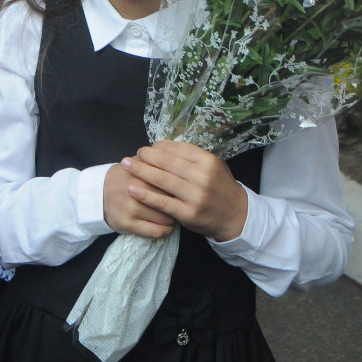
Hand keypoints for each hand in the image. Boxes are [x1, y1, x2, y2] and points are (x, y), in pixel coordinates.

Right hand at [102, 163, 176, 238]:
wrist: (98, 194)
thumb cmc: (124, 177)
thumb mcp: (137, 163)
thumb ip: (157, 160)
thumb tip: (181, 158)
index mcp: (141, 174)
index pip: (171, 183)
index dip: (181, 187)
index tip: (185, 190)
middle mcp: (135, 191)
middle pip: (171, 201)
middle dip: (179, 203)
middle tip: (182, 204)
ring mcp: (131, 209)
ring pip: (166, 219)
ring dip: (173, 218)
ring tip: (174, 215)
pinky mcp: (127, 224)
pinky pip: (157, 232)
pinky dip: (166, 230)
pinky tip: (167, 226)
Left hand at [120, 141, 248, 240]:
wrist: (235, 215)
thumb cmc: (218, 187)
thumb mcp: (211, 166)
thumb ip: (190, 156)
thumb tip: (160, 146)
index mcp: (208, 161)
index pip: (177, 149)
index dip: (158, 147)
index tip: (147, 148)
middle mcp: (202, 177)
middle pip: (167, 162)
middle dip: (145, 157)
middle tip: (131, 155)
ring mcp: (195, 196)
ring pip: (162, 180)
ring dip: (140, 171)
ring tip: (126, 166)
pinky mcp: (188, 213)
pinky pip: (162, 202)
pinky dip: (145, 195)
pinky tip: (132, 189)